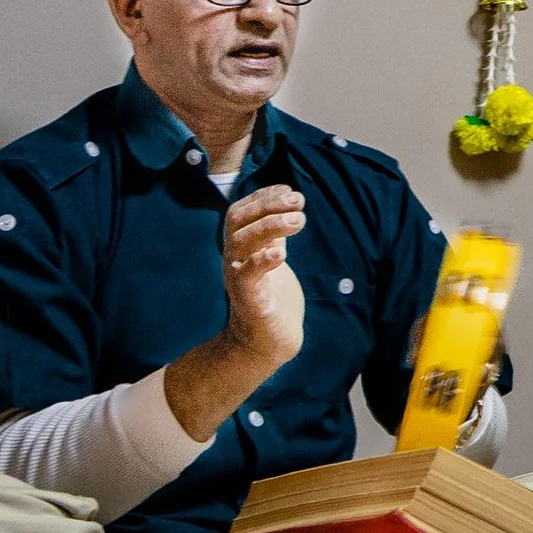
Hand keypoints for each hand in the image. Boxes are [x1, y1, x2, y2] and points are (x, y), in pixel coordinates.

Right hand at [164, 186, 306, 444]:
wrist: (267, 343)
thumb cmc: (273, 298)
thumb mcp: (273, 256)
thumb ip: (275, 233)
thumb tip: (287, 202)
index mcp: (240, 248)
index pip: (240, 211)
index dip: (262, 196)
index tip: (288, 190)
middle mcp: (234, 259)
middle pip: (238, 220)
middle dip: (267, 205)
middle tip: (299, 202)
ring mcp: (237, 278)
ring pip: (241, 242)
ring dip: (270, 225)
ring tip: (299, 220)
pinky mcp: (248, 300)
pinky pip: (246, 276)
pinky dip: (262, 261)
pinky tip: (281, 253)